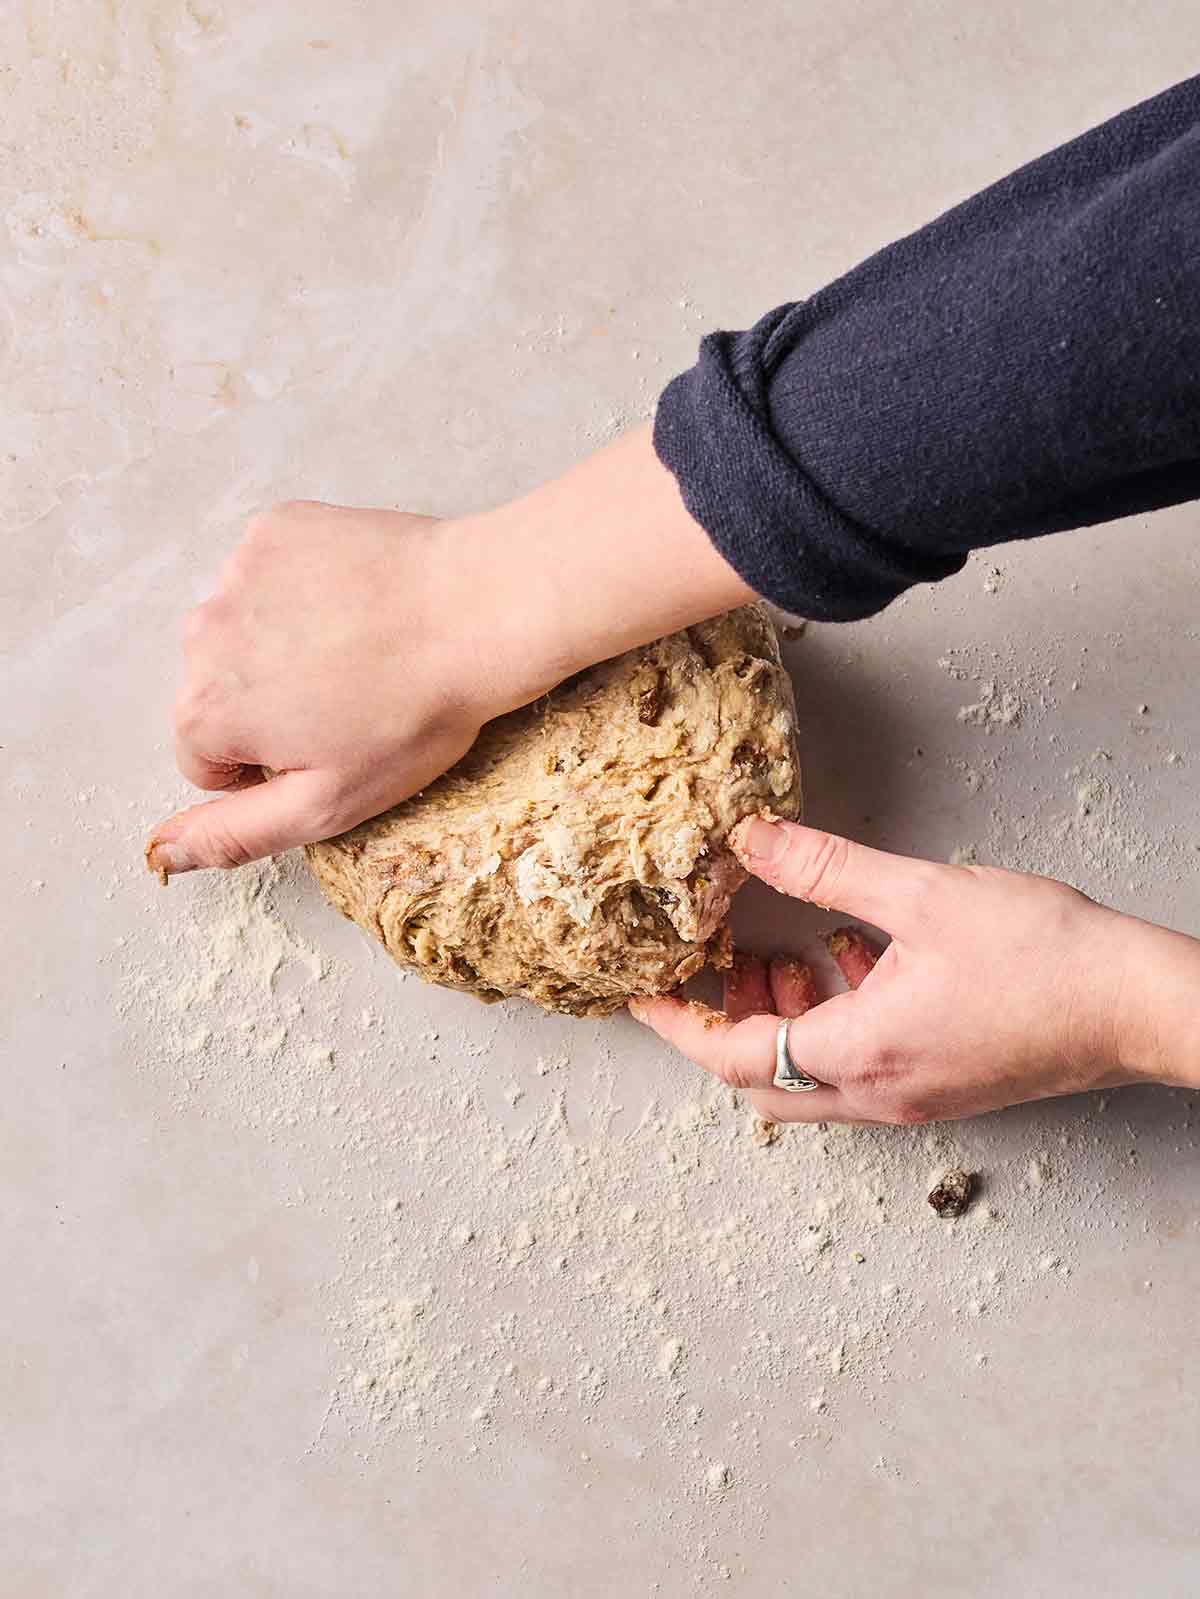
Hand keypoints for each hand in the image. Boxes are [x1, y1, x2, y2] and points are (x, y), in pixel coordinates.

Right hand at [147, 426, 749, 876]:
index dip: (267, 766)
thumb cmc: (413, 717)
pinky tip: (359, 605)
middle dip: (269, 704)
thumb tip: (164, 851)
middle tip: (351, 702)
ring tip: (361, 653)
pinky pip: (272, 575)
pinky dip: (305, 591)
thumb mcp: (326, 801)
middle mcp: (202, 634)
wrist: (478, 612)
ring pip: (243, 631)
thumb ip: (234, 832)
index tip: (327, 750)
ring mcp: (237, 572)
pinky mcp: (276, 529)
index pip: (205, 759)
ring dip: (285, 645)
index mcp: (205, 710)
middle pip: (217, 691)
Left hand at [629, 815, 1194, 1123]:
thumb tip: (751, 840)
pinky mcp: (941, 1088)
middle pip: (761, 1082)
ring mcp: (912, 1099)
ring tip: (785, 955)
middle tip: (719, 964)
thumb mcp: (922, 895)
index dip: (678, 1023)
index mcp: (860, 1051)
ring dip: (780, 1024)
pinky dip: (831, 1026)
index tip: (643, 993)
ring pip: (808, 1082)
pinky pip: (856, 1073)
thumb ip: (826, 868)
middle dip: (725, 1025)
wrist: (1138, 1005)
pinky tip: (853, 961)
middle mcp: (878, 1093)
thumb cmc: (1044, 956)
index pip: (733, 1056)